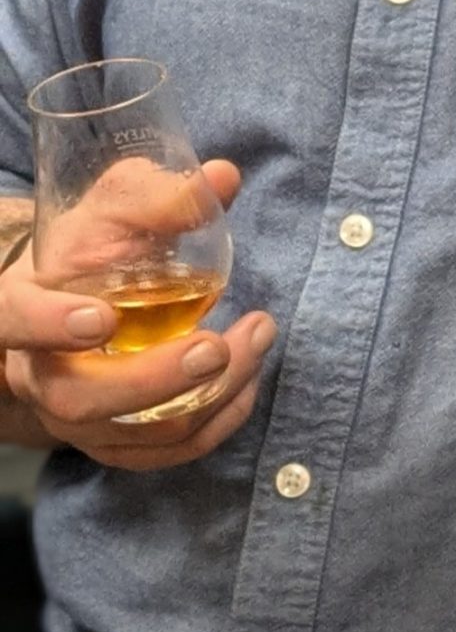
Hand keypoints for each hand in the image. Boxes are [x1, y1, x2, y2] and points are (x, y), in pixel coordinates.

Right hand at [4, 160, 274, 469]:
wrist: (76, 296)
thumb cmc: (92, 245)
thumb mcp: (115, 204)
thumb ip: (159, 193)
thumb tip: (223, 179)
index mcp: (21, 307)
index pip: (13, 322)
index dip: (48, 325)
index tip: (102, 318)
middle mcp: (40, 373)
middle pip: (79, 399)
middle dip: (153, 380)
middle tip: (214, 347)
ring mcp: (74, 416)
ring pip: (129, 434)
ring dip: (203, 397)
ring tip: (256, 339)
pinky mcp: (114, 439)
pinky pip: (161, 452)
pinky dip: (213, 424)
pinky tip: (249, 381)